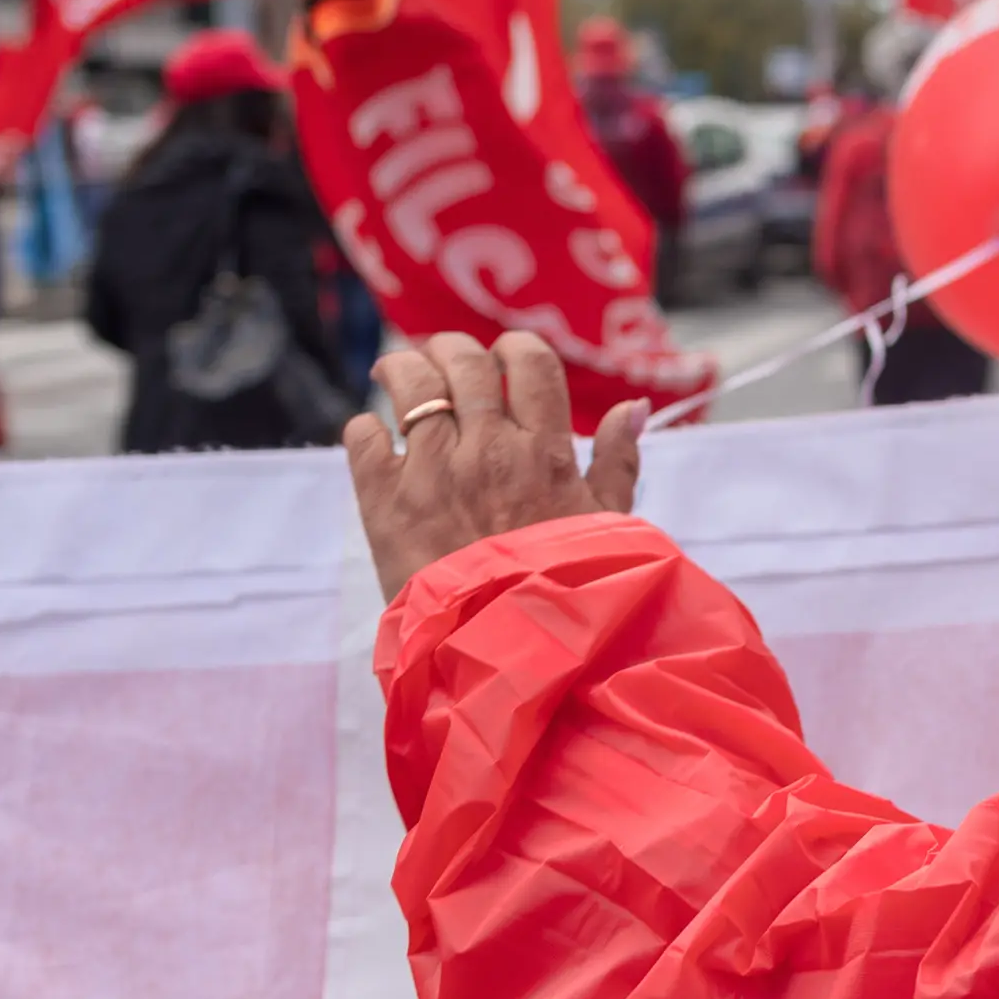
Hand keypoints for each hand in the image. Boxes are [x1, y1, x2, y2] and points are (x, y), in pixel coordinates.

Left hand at [341, 330, 648, 602]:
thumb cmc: (565, 592)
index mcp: (542, 451)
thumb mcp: (605, 525)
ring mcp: (432, 471)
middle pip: (463, 363)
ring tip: (395, 374)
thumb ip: (618, 461)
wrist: (503, 649)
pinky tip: (375, 437)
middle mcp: (487, 449)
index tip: (503, 354)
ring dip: (401, 370)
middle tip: (439, 358)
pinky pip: (363, 437)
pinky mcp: (385, 501)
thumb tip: (635, 408)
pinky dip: (366, 429)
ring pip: (408, 385)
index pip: (530, 364)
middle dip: (449, 350)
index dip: (515, 348)